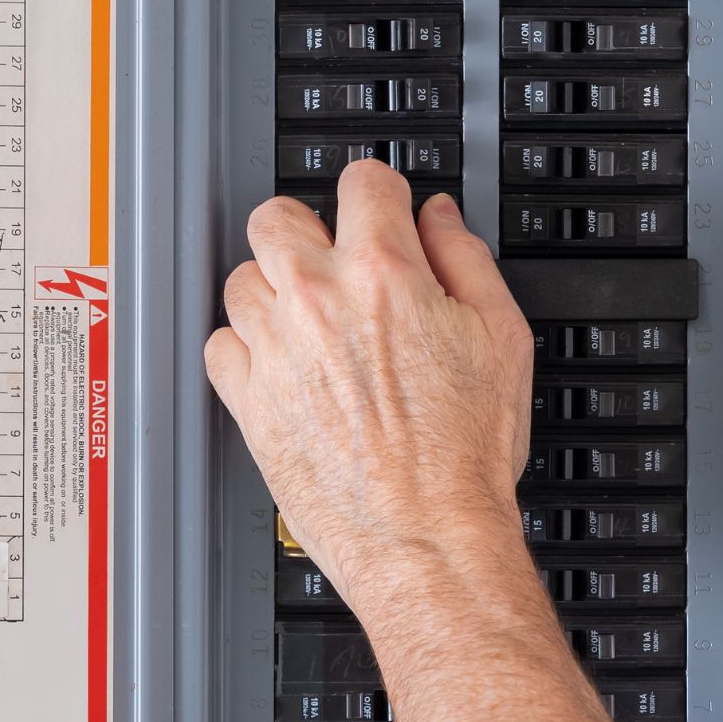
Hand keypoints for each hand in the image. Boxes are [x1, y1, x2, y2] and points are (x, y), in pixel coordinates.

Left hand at [205, 161, 535, 616]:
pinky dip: (244, 348)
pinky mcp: (247, 400)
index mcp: (383, 273)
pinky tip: (282, 365)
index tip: (382, 211)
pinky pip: (219, 343)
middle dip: (307, 230)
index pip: (363, 182)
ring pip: (241, 279)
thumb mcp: (503, 338)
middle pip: (276, 217)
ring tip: (310, 323)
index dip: (380, 194)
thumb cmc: (464, 458)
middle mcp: (317, 301)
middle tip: (333, 261)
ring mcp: (273, 350)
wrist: (426, 539)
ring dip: (272, 291)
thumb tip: (440, 219)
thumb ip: (467, 260)